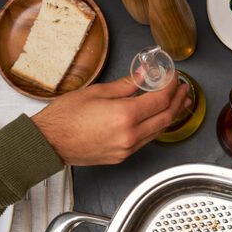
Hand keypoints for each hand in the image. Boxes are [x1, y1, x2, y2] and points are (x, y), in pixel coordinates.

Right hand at [31, 74, 189, 165]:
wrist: (49, 143)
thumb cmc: (65, 117)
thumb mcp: (97, 91)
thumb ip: (126, 84)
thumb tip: (144, 75)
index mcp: (124, 115)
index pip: (159, 99)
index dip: (170, 86)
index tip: (173, 76)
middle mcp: (130, 135)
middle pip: (165, 117)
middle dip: (177, 101)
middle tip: (182, 89)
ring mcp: (127, 148)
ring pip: (158, 131)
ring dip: (170, 115)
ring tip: (178, 103)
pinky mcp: (122, 156)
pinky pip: (146, 140)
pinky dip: (156, 127)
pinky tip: (158, 118)